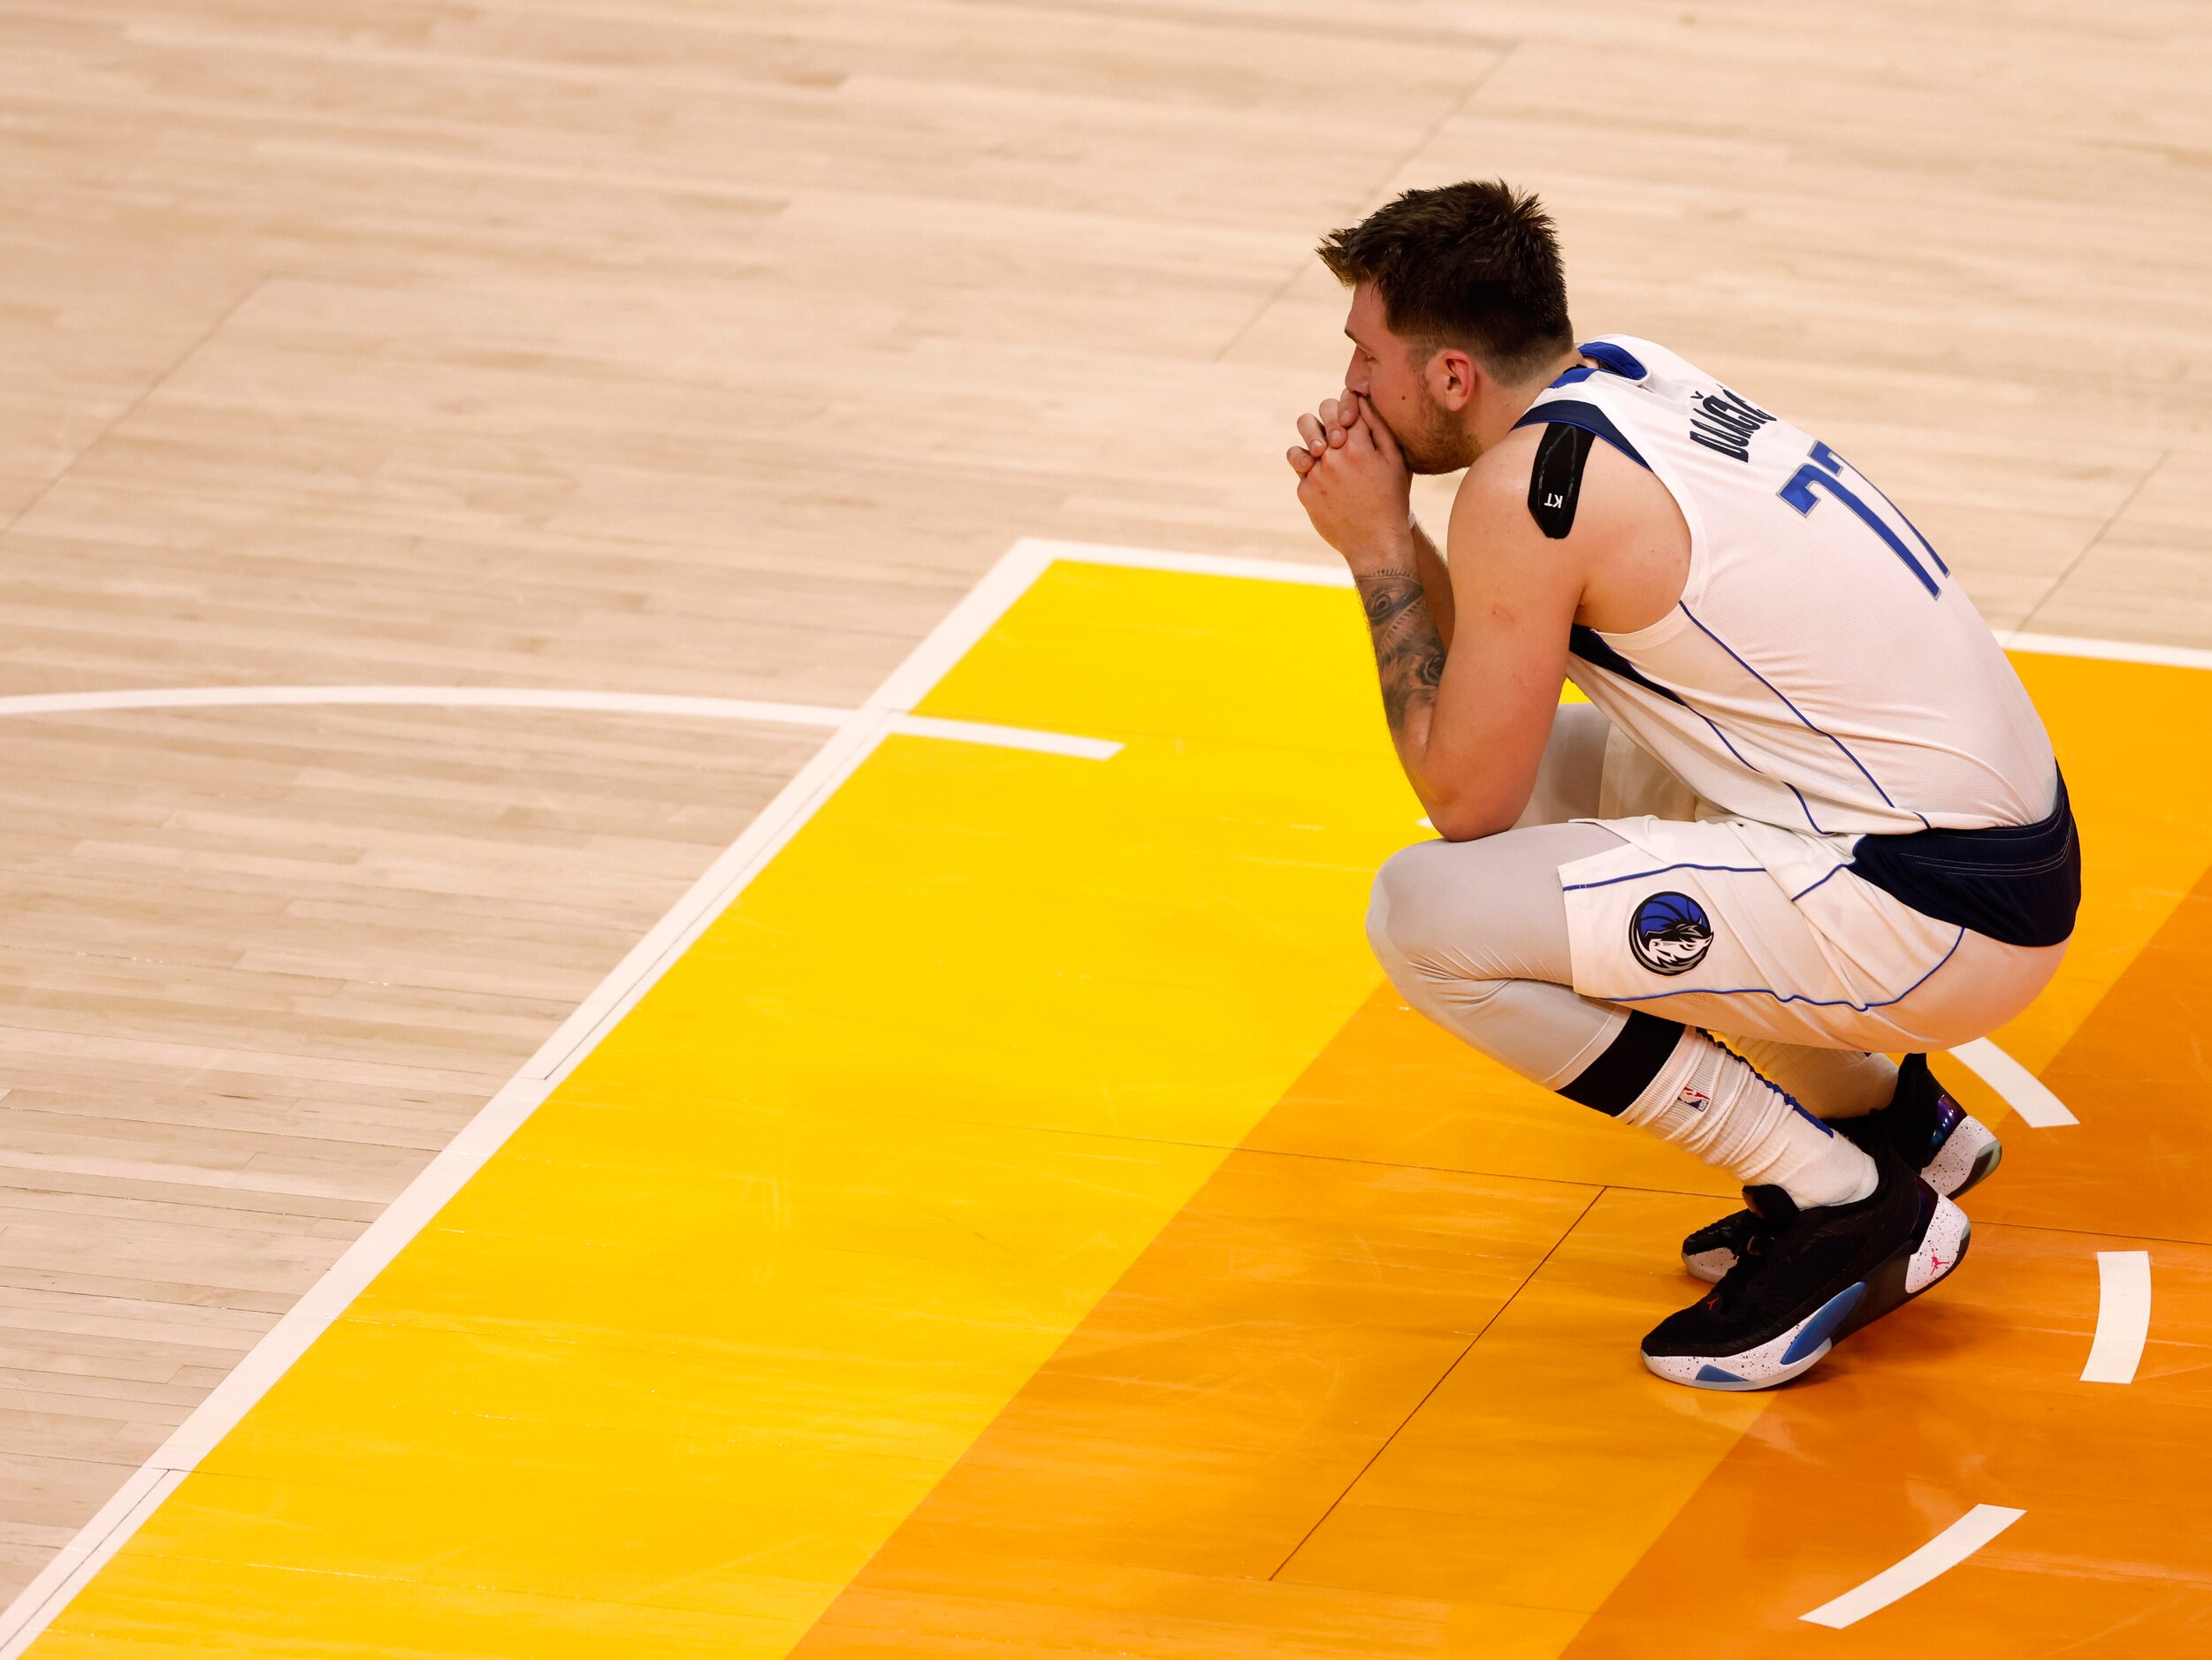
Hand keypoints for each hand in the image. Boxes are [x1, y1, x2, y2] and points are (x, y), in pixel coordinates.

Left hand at [1288, 394, 1412, 570]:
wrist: (1376, 542)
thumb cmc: (1391, 499)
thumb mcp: (1395, 460)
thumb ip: (1378, 426)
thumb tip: (1361, 400)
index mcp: (1358, 445)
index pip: (1345, 405)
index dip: (1347, 407)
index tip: (1351, 419)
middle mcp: (1333, 456)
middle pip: (1317, 415)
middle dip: (1327, 419)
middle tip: (1335, 434)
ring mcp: (1316, 474)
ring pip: (1300, 444)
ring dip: (1309, 444)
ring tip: (1320, 452)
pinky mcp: (1305, 491)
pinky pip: (1301, 470)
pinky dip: (1311, 472)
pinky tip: (1327, 482)